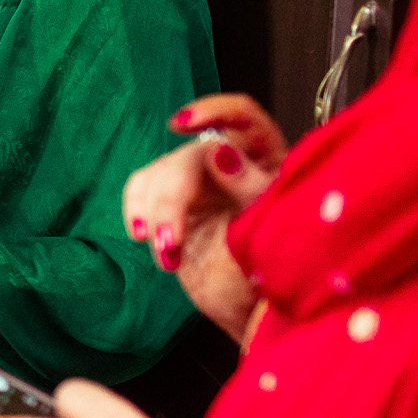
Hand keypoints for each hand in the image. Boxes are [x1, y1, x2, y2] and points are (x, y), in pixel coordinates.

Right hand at [121, 94, 282, 337]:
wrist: (257, 306)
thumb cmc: (280, 266)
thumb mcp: (273, 224)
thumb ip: (249, 185)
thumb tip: (216, 151)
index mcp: (266, 157)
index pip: (241, 116)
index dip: (213, 111)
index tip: (181, 125)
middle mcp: (229, 161)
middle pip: (188, 157)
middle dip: (171, 200)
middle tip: (168, 241)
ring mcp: (197, 182)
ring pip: (159, 175)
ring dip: (155, 215)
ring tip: (167, 256)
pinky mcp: (171, 203)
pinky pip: (141, 192)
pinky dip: (137, 213)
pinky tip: (144, 238)